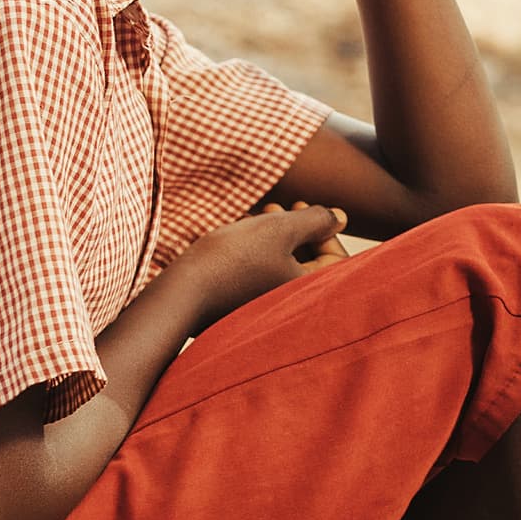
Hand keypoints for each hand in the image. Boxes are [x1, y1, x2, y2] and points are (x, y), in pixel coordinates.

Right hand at [171, 201, 341, 324]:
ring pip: (284, 266)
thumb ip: (317, 220)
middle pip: (311, 263)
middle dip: (298, 230)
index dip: (325, 230)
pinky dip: (258, 253)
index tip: (302, 209)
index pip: (338, 261)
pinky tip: (240, 232)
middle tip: (279, 209)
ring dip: (277, 236)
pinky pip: (262, 277)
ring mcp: (265, 311)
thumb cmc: (233, 258)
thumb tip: (340, 218)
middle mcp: (291, 307)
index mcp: (307, 293)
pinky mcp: (243, 309)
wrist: (180, 292)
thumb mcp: (279, 228)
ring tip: (258, 215)